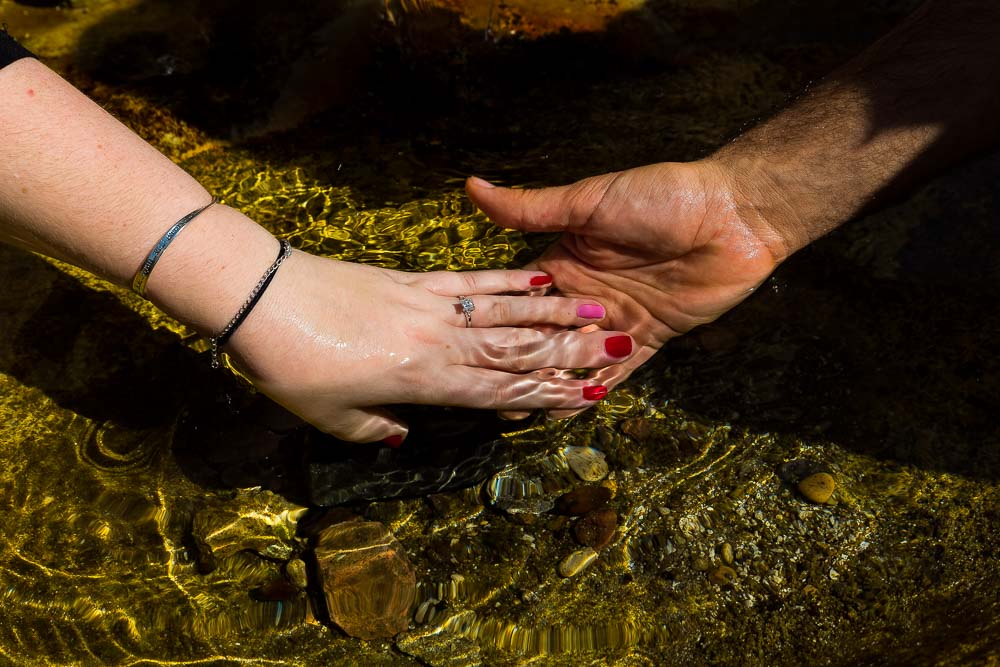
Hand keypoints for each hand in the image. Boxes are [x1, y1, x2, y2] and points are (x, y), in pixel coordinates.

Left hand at [225, 250, 634, 441]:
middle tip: (620, 348)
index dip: (549, 393)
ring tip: (598, 308)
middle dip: (571, 351)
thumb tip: (402, 436)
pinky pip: (469, 280)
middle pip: (517, 347)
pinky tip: (537, 273)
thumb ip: (375, 429)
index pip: (500, 390)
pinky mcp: (411, 278)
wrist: (261, 296)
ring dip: (553, 310)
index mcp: (423, 381)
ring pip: (504, 310)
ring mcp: (428, 305)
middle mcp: (437, 341)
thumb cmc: (291, 365)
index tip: (590, 394)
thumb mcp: (330, 417)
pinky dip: (506, 278)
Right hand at [466, 160, 786, 415]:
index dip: (496, 324)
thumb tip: (472, 186)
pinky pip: (620, 369)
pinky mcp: (651, 335)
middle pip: (546, 336)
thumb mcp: (589, 201)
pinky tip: (575, 408)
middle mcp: (586, 293)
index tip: (467, 350)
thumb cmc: (662, 196)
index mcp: (564, 260)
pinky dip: (600, 386)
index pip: (521, 299)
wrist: (734, 215)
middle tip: (493, 393)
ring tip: (525, 411)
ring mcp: (618, 317)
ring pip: (579, 357)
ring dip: (557, 381)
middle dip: (522, 364)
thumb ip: (531, 208)